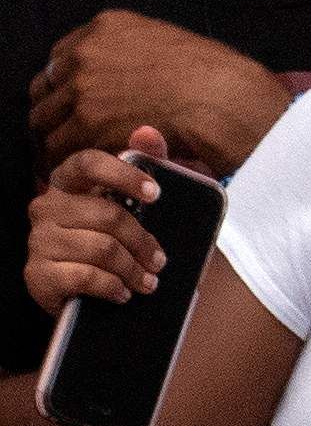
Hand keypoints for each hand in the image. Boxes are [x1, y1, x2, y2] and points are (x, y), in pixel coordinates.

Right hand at [24, 133, 172, 316]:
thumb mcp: (133, 199)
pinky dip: (111, 286)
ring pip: (100, 249)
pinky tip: (122, 292)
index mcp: (67, 181)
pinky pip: (85, 277)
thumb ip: (146, 161)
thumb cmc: (109, 236)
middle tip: (159, 260)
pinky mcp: (36, 274)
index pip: (88, 163)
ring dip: (132, 269)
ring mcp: (37, 241)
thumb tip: (147, 133)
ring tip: (147, 281)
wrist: (82, 290)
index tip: (156, 194)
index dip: (123, 174)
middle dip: (142, 240)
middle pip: (107, 215)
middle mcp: (46, 207)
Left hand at [31, 15, 284, 171]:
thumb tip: (111, 75)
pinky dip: (69, 159)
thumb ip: (127, 51)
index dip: (63, 84)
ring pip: (44, 121)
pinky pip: (58, 148)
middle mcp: (86, 52)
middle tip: (71, 132)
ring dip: (59, 138)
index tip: (72, 102)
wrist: (224, 100)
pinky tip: (89, 163)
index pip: (58, 58)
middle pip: (44, 89)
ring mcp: (82, 88)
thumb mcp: (163, 41)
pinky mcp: (86, 123)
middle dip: (56, 112)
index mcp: (106, 26)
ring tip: (79, 153)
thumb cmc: (211, 75)